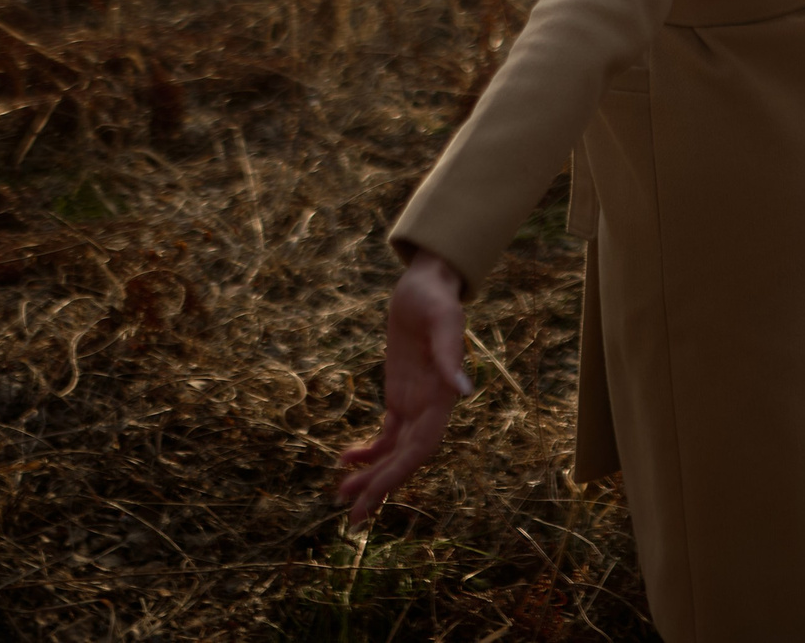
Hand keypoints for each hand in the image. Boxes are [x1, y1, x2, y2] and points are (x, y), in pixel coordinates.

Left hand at [335, 252, 471, 524]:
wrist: (426, 285)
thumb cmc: (436, 298)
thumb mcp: (444, 319)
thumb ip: (450, 353)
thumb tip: (463, 391)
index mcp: (441, 396)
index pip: (422, 447)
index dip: (399, 473)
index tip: (372, 496)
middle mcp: (430, 407)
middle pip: (406, 459)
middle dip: (380, 487)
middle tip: (351, 519)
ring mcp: (415, 403)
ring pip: (394, 452)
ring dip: (372, 475)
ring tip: (341, 497)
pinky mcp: (400, 395)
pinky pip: (386, 434)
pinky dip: (368, 450)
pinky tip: (346, 459)